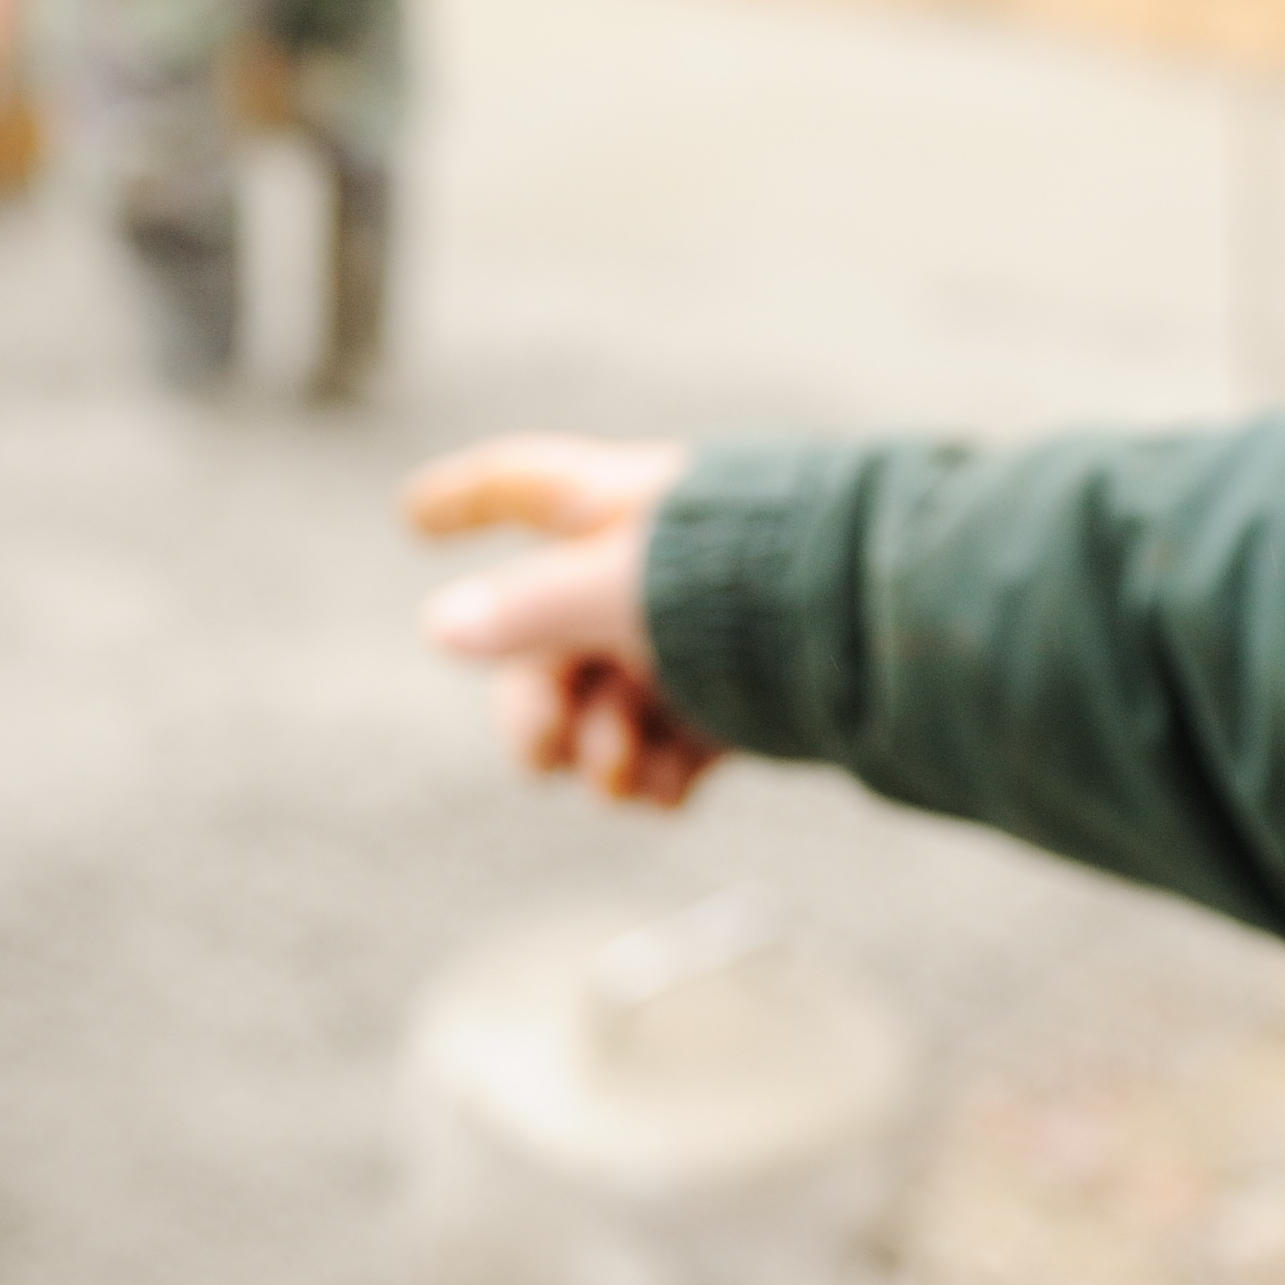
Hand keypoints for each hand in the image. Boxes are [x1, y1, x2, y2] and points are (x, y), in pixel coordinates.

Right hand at [405, 434, 725, 806]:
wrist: (871, 627)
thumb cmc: (737, 582)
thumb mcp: (614, 589)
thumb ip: (526, 611)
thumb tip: (439, 627)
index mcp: (621, 509)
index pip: (523, 487)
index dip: (464, 499)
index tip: (413, 516)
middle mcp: (657, 568)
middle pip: (554, 640)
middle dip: (538, 707)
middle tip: (542, 759)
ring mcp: (704, 635)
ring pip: (615, 704)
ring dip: (604, 752)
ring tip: (628, 778)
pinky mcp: (753, 695)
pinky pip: (681, 741)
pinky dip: (665, 774)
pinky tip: (671, 798)